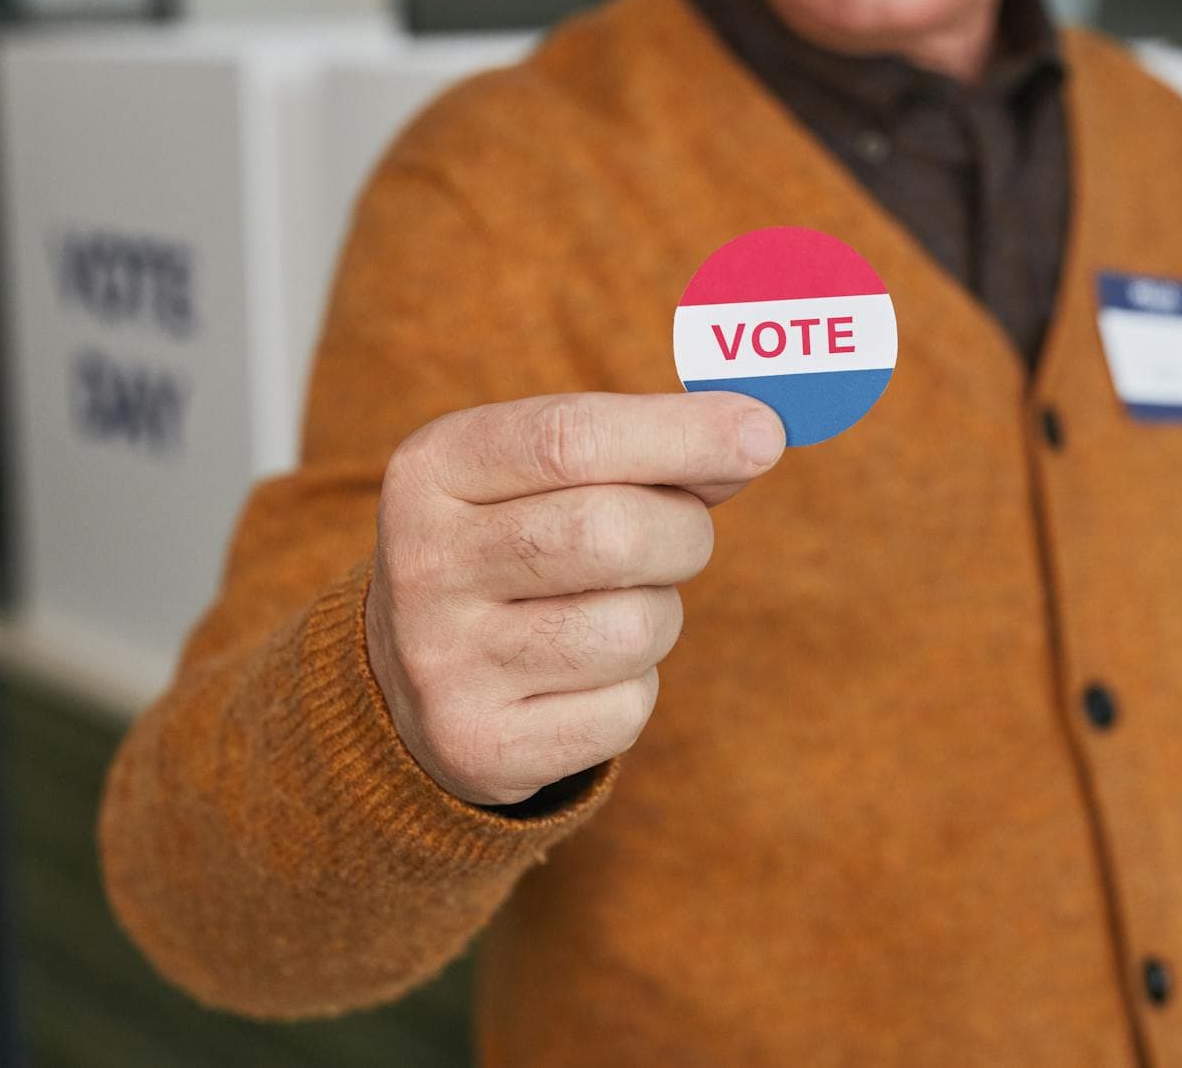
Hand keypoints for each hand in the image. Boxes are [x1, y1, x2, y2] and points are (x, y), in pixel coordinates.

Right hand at [363, 392, 785, 806]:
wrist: (415, 682)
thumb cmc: (522, 546)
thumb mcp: (548, 475)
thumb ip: (650, 449)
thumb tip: (757, 440)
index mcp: (432, 468)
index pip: (570, 438)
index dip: (682, 434)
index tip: (766, 435)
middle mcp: (422, 563)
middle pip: (610, 533)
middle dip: (682, 534)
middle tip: (680, 539)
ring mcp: (443, 663)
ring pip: (632, 630)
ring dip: (659, 616)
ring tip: (613, 610)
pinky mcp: (481, 746)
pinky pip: (625, 709)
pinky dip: (634, 688)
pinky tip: (584, 677)